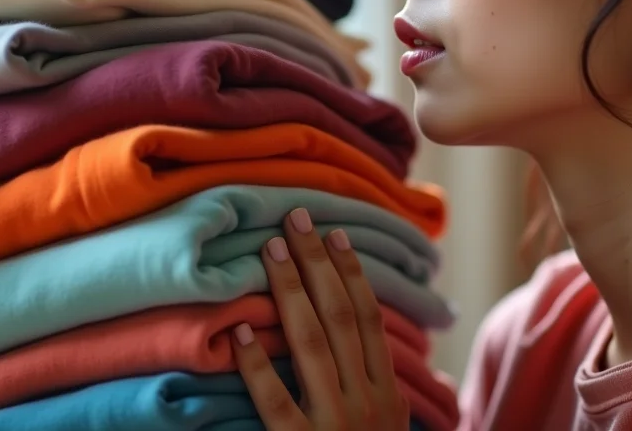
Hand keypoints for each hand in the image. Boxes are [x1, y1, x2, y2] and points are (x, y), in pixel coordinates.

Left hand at [232, 208, 409, 429]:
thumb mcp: (389, 426)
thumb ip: (382, 388)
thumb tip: (371, 340)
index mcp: (388, 394)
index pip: (370, 319)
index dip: (351, 273)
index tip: (334, 234)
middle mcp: (367, 402)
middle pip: (340, 317)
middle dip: (317, 263)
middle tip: (295, 220)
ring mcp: (335, 424)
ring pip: (311, 345)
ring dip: (290, 291)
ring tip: (270, 250)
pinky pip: (275, 400)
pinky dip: (258, 364)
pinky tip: (242, 331)